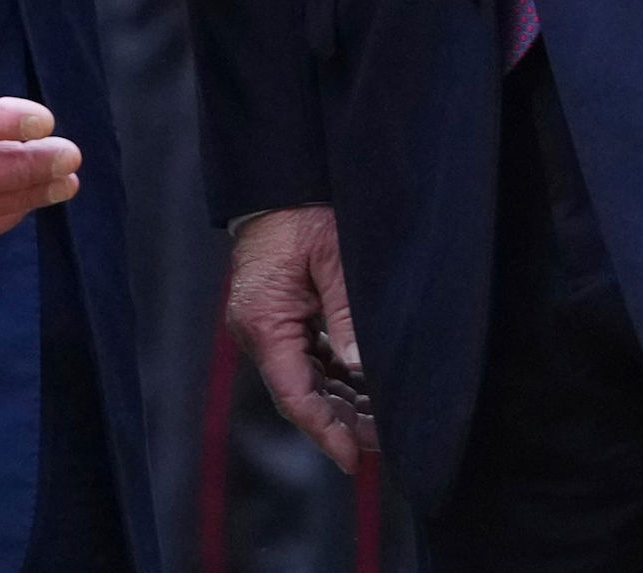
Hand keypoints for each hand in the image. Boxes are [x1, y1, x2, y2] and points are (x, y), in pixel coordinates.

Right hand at [226, 203, 372, 476]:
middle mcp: (260, 332)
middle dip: (340, 423)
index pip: (295, 395)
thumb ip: (346, 314)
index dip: (325, 432)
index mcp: (265, 324)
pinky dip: (334, 377)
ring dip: (340, 403)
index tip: (353, 460)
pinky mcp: (279, 317)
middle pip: (301, 394)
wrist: (278, 181)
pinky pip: (308, 359)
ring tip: (381, 424)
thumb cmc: (304, 214)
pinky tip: (364, 390)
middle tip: (383, 444)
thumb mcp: (334, 259)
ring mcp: (268, 326)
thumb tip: (360, 367)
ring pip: (306, 380)